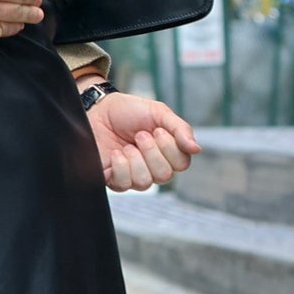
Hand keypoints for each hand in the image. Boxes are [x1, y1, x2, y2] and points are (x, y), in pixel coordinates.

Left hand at [82, 85, 200, 191]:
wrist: (97, 109)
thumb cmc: (127, 111)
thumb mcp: (158, 112)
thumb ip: (179, 128)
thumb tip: (196, 149)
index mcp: (167, 153)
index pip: (182, 163)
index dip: (169, 147)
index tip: (156, 129)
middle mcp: (153, 168)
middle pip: (165, 175)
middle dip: (151, 151)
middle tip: (139, 135)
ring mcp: (133, 176)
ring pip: (145, 182)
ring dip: (135, 159)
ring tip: (127, 145)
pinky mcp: (114, 180)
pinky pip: (123, 184)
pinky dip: (120, 165)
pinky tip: (115, 154)